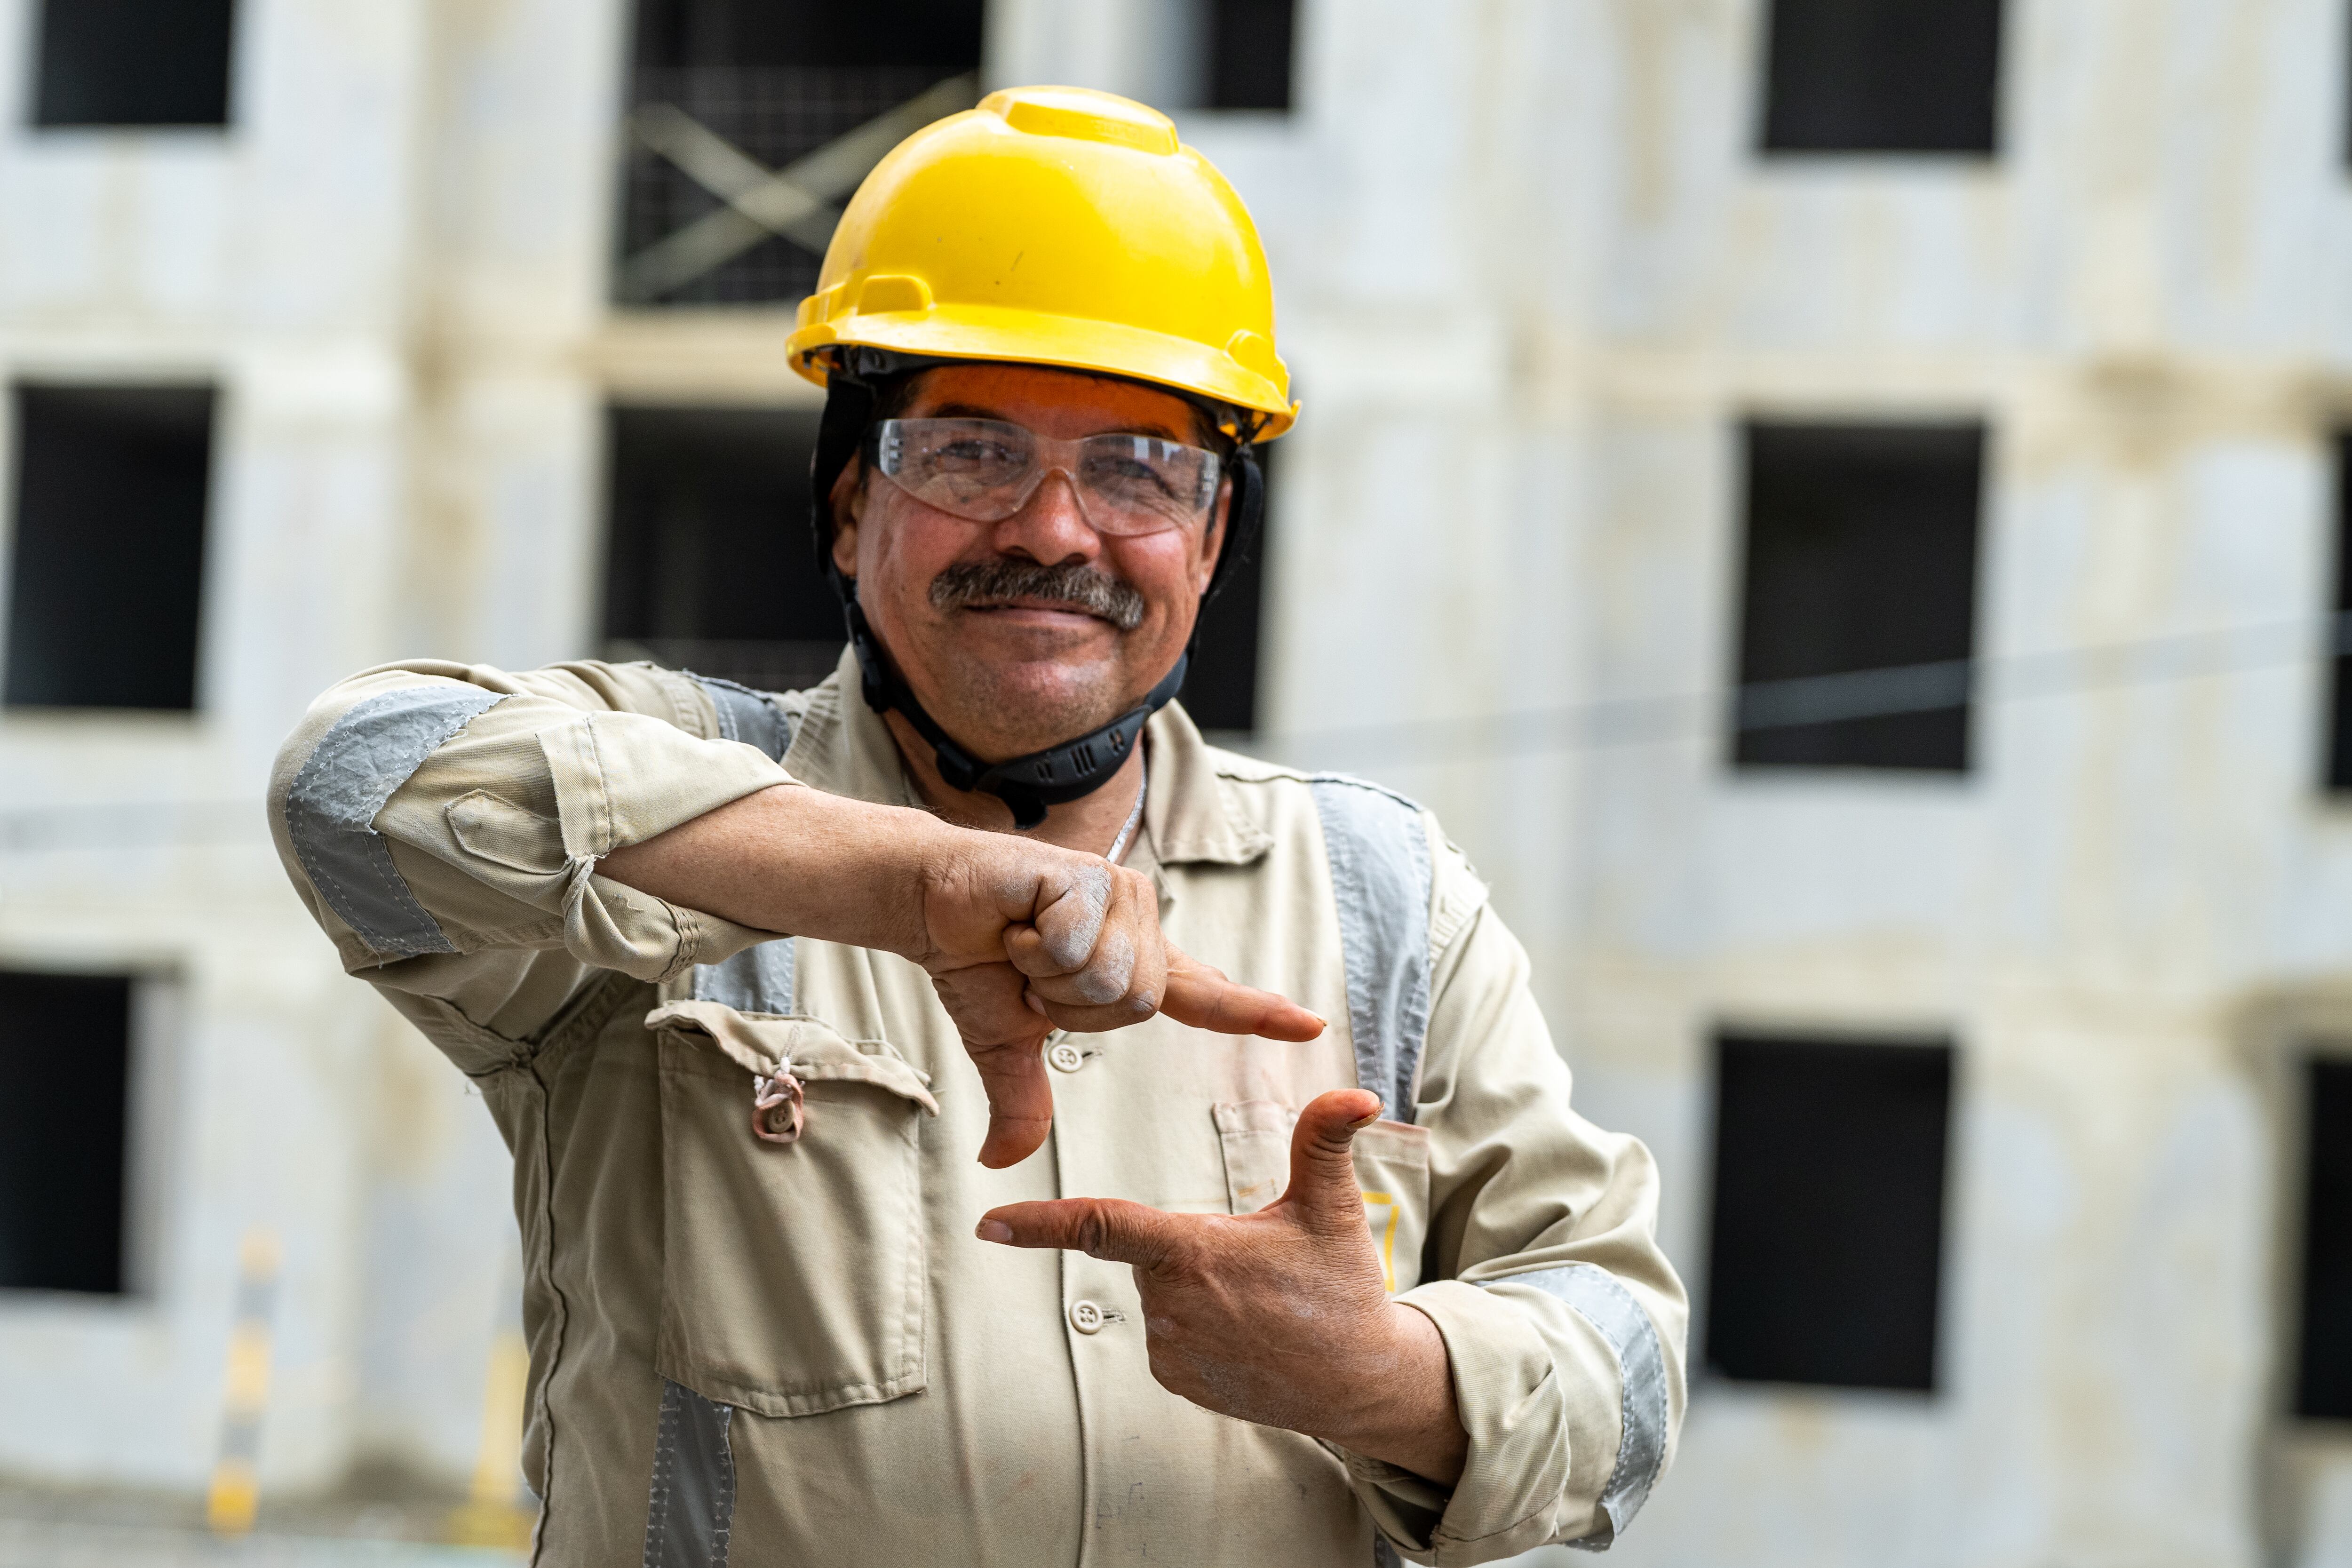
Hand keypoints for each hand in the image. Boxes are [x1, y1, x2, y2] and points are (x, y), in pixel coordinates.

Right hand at [914, 834, 1324, 1164]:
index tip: (1311, 1026)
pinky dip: (1035, 947)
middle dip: (1069, 1004)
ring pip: (1112, 981)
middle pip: (1136, 1006)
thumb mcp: (1006, 1042)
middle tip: (1032, 969)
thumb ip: (1023, 1098)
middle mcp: (1139, 925)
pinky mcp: (1094, 876)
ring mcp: (1121, 895)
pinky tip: (1019, 919)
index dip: (1257, 1013)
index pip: (1206, 997)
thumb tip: (1000, 1160)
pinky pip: (1079, 947)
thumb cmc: (974, 961)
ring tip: (1025, 940)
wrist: (929, 902)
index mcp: (1132, 964)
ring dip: (1050, 975)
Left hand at [977, 1089, 1468, 1484]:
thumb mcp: (1333, 1208)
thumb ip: (1324, 1142)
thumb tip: (1356, 1094)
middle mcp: (1169, 1304)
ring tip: (1260, 1307)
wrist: (1360, 1381)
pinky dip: (1199, 1327)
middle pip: (1148, 1253)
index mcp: (1192, 1253)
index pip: (1100, 1226)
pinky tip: (1248, 1336)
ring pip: (1160, 1294)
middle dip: (1190, 1248)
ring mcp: (1170, 1349)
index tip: (990, 1225)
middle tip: (1258, 1269)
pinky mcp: (1176, 1380)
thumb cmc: (1342, 1290)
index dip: (1039, 1224)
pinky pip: (1170, 1335)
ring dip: (1197, 1289)